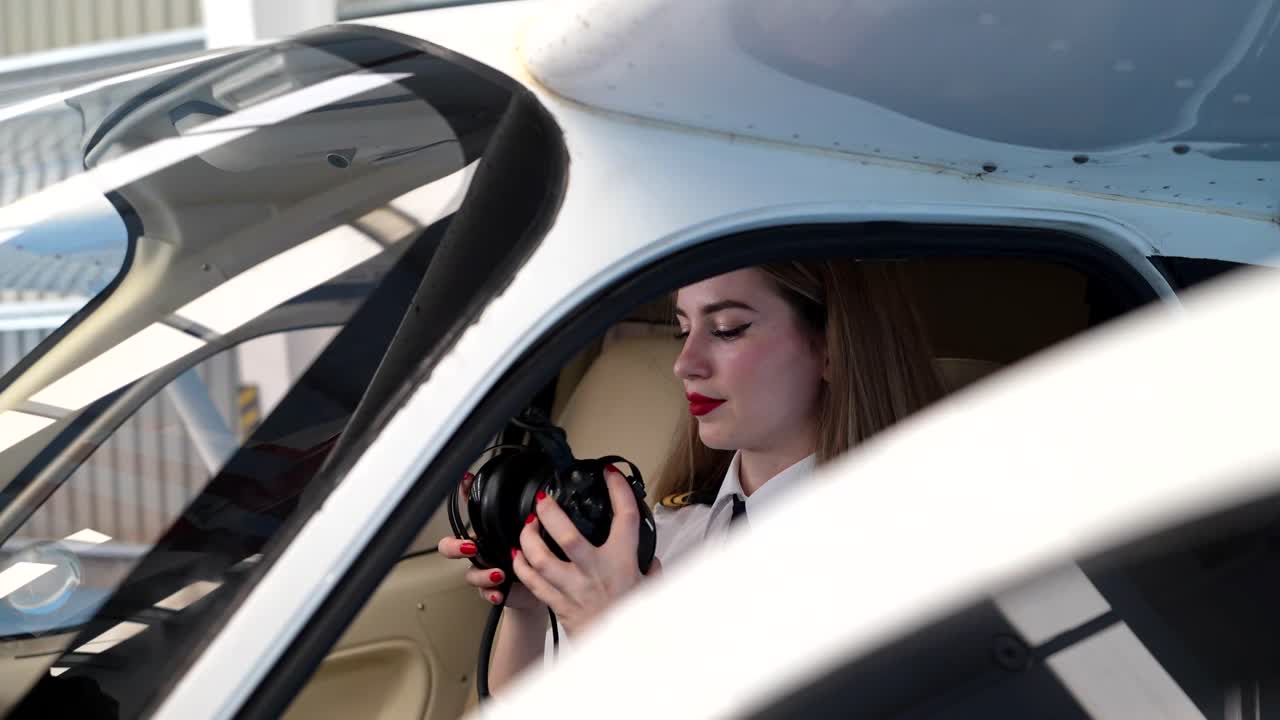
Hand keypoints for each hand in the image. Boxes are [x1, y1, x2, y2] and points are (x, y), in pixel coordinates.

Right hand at [437, 472, 543, 610]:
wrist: (539, 587)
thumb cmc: (534, 558)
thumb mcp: (533, 533)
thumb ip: (531, 518)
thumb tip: (543, 496)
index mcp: (488, 532)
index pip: (470, 509)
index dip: (463, 494)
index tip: (466, 481)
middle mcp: (481, 551)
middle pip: (451, 546)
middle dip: (454, 547)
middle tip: (470, 548)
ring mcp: (483, 570)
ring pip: (469, 572)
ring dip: (482, 574)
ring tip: (499, 574)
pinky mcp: (489, 590)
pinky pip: (483, 592)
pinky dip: (491, 593)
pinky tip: (500, 592)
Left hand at [511, 465, 661, 634]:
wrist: (617, 652)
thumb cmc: (632, 620)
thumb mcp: (650, 589)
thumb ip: (650, 569)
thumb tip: (651, 557)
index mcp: (622, 563)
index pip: (624, 519)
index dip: (619, 491)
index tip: (611, 475)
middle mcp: (595, 573)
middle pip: (567, 537)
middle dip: (551, 513)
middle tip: (545, 499)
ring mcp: (573, 589)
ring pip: (541, 559)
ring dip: (529, 539)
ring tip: (527, 525)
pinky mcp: (557, 604)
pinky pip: (532, 583)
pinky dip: (521, 567)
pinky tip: (518, 554)